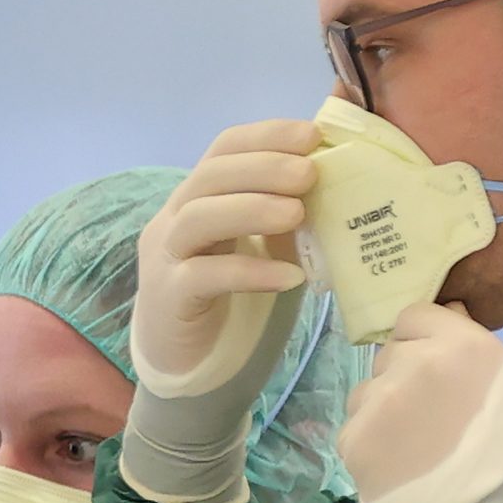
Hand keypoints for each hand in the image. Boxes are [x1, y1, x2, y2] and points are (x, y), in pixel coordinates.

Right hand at [121, 120, 315, 502]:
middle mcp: (173, 219)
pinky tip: (289, 277)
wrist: (191, 369)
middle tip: (310, 173)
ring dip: (252, 209)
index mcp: (198, 197)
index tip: (312, 134)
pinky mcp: (169, 299)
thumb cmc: (235, 303)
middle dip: (263, 168)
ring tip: (298, 214)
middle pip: (209, 176)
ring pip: (199, 218)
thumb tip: (338, 175)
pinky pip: (204, 277)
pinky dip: (249, 271)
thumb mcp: (266, 248)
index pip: (223, 148)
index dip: (265, 135)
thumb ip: (289, 214)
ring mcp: (165, 258)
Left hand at [339, 303, 502, 502]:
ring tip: (412, 447)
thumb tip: (449, 316)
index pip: (415, 315)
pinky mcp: (353, 438)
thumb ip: (477, 356)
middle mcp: (416, 363)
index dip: (422, 338)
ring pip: (368, 390)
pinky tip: (396, 467)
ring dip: (384, 410)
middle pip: (391, 353)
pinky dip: (370, 443)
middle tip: (427, 415)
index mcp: (464, 347)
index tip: (434, 367)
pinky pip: (355, 426)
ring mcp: (379, 400)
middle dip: (405, 376)